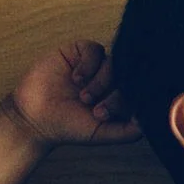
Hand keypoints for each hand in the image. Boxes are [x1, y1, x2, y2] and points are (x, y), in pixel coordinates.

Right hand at [3, 39, 141, 147]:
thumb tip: (150, 121)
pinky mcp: (78, 52)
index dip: (127, 103)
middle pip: (129, 76)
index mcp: (120, 97)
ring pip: (115, 62)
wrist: (33, 117)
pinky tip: (76, 78)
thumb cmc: (68, 127)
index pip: (139, 92)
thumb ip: (128, 131)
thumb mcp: (102, 134)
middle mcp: (111, 80)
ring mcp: (96, 65)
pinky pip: (95, 49)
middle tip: (96, 110)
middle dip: (116, 95)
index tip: (104, 116)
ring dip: (101, 81)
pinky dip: (89, 64)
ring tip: (84, 97)